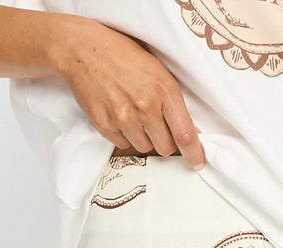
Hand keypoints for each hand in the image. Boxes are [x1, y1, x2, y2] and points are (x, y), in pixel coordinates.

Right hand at [51, 15, 204, 167]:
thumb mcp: (158, 72)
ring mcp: (123, 117)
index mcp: (164, 91)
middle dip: (165, 141)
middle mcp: (145, 106)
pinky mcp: (104, 124)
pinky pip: (123, 144)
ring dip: (143, 138)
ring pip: (144, 148)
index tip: (197, 162)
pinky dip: (124, 135)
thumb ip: (174, 103)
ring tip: (134, 114)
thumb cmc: (124, 57)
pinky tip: (119, 114)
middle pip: (165, 147)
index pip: (185, 134)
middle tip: (156, 124)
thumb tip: (190, 131)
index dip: (194, 153)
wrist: (84, 50)